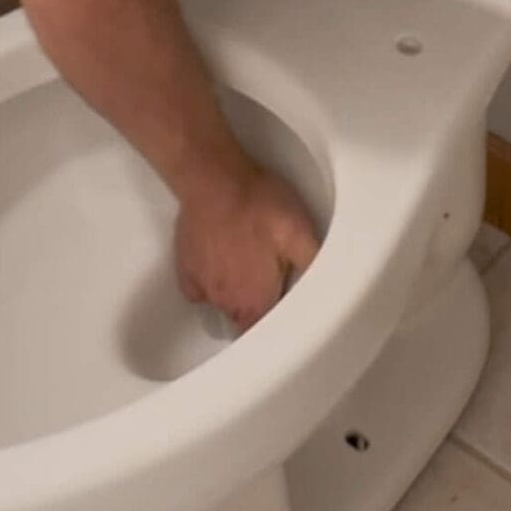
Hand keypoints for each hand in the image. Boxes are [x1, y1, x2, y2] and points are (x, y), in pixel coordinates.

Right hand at [174, 161, 320, 332]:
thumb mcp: (302, 232)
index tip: (282, 298)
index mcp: (256, 301)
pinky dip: (210, 279)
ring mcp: (202, 287)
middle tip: (268, 270)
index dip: (277, 318)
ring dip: (234, 289)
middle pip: (244, 318)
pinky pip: (199, 288)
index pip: (265, 330)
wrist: (214, 180)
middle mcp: (226, 302)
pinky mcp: (184, 269)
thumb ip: (312, 267)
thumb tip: (326, 290)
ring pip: (222, 301)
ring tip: (245, 258)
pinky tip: (220, 258)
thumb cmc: (259, 206)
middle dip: (257, 302)